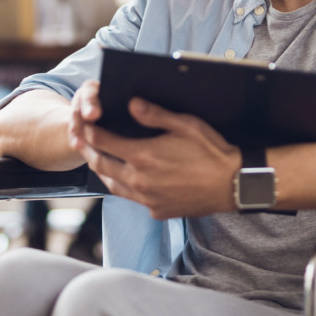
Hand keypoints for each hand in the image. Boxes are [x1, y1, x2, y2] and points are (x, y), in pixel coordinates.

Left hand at [69, 85, 240, 219]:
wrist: (233, 184)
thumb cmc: (212, 151)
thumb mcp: (185, 125)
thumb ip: (154, 114)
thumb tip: (131, 104)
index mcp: (143, 156)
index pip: (103, 141)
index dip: (90, 131)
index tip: (85, 124)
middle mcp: (139, 180)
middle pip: (100, 165)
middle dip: (88, 151)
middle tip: (82, 141)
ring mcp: (147, 199)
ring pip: (111, 185)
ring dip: (102, 170)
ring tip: (98, 159)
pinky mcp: (156, 211)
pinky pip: (131, 198)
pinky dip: (123, 186)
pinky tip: (126, 178)